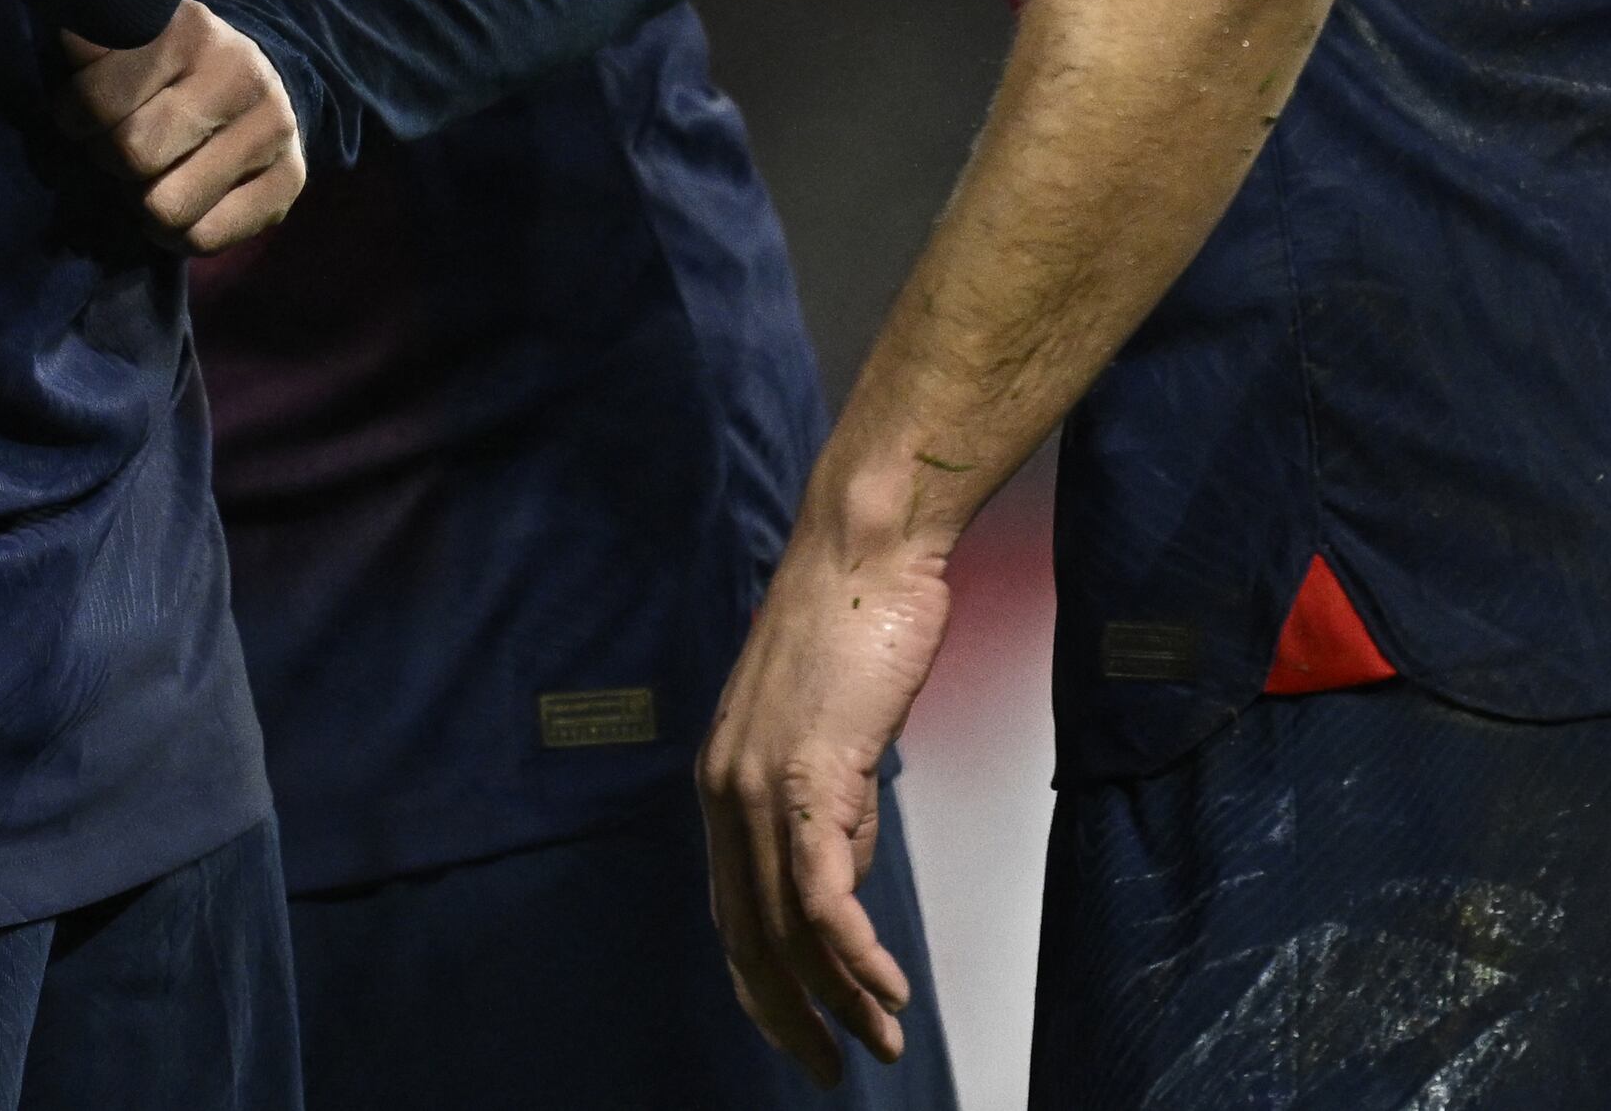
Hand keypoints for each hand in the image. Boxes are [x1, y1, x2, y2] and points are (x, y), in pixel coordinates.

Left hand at [61, 2, 304, 250]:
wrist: (260, 76)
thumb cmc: (168, 66)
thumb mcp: (127, 39)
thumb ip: (88, 49)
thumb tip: (62, 68)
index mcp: (186, 30)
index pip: (96, 101)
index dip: (74, 119)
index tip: (82, 116)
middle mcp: (238, 72)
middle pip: (133, 155)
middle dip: (111, 161)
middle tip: (118, 151)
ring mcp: (272, 127)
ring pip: (168, 206)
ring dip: (142, 204)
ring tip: (149, 179)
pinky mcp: (292, 177)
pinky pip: (205, 238)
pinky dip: (177, 236)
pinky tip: (179, 206)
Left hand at [698, 510, 947, 1073]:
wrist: (864, 552)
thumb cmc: (859, 630)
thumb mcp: (837, 737)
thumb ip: (836, 809)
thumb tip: (849, 880)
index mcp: (724, 784)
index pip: (734, 911)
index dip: (766, 984)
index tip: (804, 1032)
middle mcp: (724, 792)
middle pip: (751, 935)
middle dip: (793, 1014)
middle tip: (835, 1069)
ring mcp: (760, 785)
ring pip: (789, 925)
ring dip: (838, 998)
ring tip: (881, 1043)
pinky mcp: (809, 774)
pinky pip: (824, 891)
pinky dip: (855, 953)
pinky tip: (886, 989)